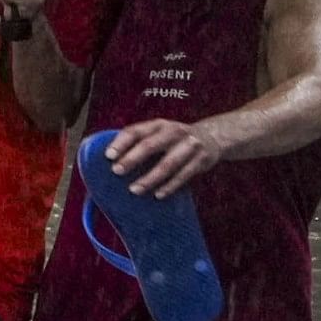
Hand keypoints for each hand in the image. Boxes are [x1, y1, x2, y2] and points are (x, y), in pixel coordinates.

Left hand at [100, 116, 222, 196]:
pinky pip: (184, 175)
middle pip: (150, 145)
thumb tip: (108, 160)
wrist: (212, 137)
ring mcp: (189, 145)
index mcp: (158, 125)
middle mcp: (173, 132)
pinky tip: (158, 194)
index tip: (108, 155)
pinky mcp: (201, 160)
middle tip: (117, 171)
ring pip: (168, 163)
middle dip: (132, 158)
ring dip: (150, 178)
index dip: (121, 142)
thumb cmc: (174, 140)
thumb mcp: (158, 134)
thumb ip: (138, 143)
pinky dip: (170, 186)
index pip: (136, 131)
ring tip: (134, 189)